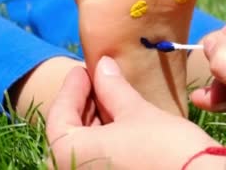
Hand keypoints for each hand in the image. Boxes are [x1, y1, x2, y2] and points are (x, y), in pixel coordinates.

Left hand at [46, 57, 225, 169]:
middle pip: (70, 134)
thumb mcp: (136, 112)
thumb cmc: (165, 147)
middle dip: (84, 105)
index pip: (59, 115)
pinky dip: (105, 141)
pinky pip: (99, 160)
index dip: (71, 88)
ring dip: (95, 122)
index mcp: (69, 154)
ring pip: (85, 149)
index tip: (82, 69)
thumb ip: (113, 88)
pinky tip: (121, 123)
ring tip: (113, 98)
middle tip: (99, 80)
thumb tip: (103, 65)